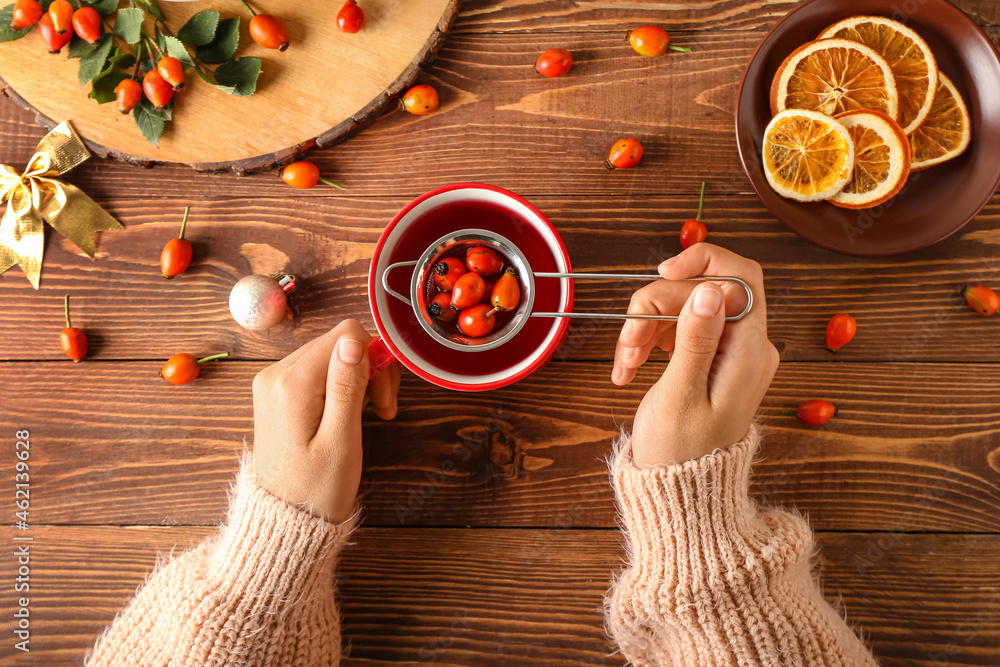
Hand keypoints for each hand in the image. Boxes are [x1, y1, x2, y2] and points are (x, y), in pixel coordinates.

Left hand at [251, 320, 400, 522]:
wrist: (284, 520)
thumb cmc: (317, 489)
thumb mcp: (341, 439)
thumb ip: (346, 385)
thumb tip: (353, 339)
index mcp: (291, 383)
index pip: (345, 335)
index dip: (374, 359)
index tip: (381, 399)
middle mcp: (275, 374)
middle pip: (338, 342)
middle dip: (368, 370)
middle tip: (381, 410)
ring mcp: (273, 382)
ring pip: (330, 355)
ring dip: (356, 379)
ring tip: (367, 416)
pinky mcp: (277, 392)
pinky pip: (317, 371)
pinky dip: (339, 387)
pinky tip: (348, 414)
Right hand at [612, 244, 778, 466]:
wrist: (683, 490)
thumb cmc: (681, 452)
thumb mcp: (682, 395)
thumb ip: (696, 340)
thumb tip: (711, 290)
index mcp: (749, 352)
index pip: (740, 277)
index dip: (702, 262)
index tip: (663, 273)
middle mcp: (747, 345)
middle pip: (701, 291)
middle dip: (657, 307)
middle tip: (628, 343)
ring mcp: (730, 350)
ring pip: (684, 307)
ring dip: (647, 325)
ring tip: (626, 362)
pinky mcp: (711, 357)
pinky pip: (680, 327)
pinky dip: (652, 338)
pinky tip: (632, 363)